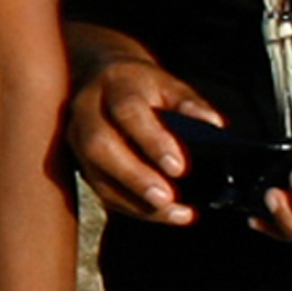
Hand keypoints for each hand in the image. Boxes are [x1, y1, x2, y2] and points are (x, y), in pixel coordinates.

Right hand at [66, 53, 218, 226]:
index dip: (152, 140)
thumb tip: (214, 125)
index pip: (129, 111)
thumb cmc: (140, 86)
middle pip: (101, 145)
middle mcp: (87, 110)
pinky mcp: (80, 160)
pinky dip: (130, 206)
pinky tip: (159, 212)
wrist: (101, 78)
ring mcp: (77, 137)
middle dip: (134, 176)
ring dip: (133, 198)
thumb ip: (190, 103)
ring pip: (95, 172)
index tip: (178, 167)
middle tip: (167, 197)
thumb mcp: (167, 83)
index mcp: (115, 84)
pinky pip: (100, 189)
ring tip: (170, 211)